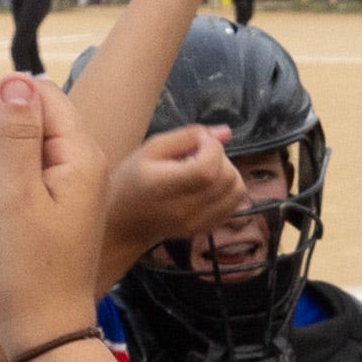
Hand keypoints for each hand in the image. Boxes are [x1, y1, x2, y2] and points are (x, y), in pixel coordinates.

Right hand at [0, 75, 108, 354]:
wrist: (42, 328)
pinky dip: (4, 186)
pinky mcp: (56, 203)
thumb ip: (15, 132)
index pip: (39, 93)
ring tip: (0, 206)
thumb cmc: (27, 268)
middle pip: (29, 116)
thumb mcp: (13, 193)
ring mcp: (71, 184)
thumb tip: (15, 81)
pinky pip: (23, 174)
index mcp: (82, 155)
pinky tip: (4, 216)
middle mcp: (83, 164)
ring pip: (20, 145)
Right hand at [105, 123, 241, 271]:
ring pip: (237, 191)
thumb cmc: (132, 180)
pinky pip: (234, 205)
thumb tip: (225, 132)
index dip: (212, 148)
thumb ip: (187, 136)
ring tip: (206, 169)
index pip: (208, 169)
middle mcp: (184, 210)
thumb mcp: (151, 149)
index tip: (198, 142)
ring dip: (228, 173)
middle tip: (198, 155)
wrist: (124, 223)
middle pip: (227, 178)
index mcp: (164, 187)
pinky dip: (228, 190)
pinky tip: (209, 185)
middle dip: (220, 158)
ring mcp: (197, 223)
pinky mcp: (205, 229)